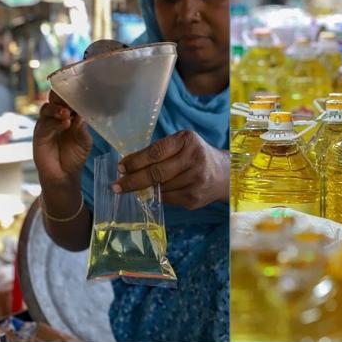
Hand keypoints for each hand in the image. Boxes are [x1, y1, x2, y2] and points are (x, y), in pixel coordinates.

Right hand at [33, 91, 92, 185]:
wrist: (64, 175)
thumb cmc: (75, 156)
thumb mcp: (84, 142)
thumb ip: (82, 129)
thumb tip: (81, 116)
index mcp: (68, 115)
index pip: (67, 98)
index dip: (71, 92)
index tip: (80, 88)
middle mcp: (55, 117)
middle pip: (54, 98)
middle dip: (61, 95)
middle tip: (71, 97)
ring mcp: (46, 125)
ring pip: (47, 109)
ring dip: (57, 109)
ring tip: (67, 113)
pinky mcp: (39, 136)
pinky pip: (45, 125)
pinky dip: (55, 123)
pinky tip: (65, 124)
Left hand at [113, 130, 229, 209]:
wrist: (225, 174)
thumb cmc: (195, 155)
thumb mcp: (182, 144)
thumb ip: (160, 152)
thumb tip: (128, 166)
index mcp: (188, 141)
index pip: (155, 152)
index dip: (135, 161)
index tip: (120, 168)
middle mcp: (194, 159)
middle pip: (156, 173)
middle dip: (133, 181)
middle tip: (117, 186)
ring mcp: (196, 181)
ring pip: (160, 188)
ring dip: (144, 189)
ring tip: (134, 188)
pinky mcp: (195, 198)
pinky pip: (167, 199)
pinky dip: (158, 196)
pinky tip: (155, 192)